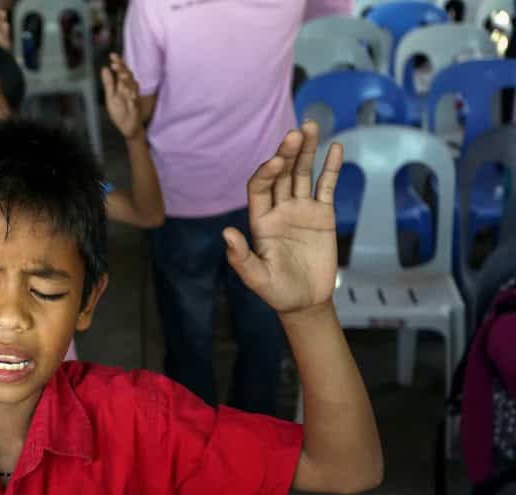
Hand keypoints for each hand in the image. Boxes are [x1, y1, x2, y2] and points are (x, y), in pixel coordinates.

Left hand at [101, 53, 141, 139]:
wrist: (127, 128)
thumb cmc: (120, 112)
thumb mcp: (111, 97)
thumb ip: (108, 83)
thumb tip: (104, 68)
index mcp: (122, 86)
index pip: (121, 71)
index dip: (118, 63)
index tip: (112, 55)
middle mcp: (129, 89)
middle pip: (128, 75)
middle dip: (122, 69)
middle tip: (114, 64)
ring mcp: (134, 98)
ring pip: (133, 86)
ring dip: (127, 81)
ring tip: (121, 75)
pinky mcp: (136, 108)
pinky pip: (135, 101)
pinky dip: (132, 97)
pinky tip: (129, 94)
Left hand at [223, 121, 340, 315]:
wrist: (305, 301)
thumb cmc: (277, 292)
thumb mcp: (256, 279)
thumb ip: (241, 257)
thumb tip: (226, 233)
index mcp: (260, 221)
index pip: (259, 187)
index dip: (267, 172)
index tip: (277, 161)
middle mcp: (279, 210)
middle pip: (282, 174)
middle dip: (287, 153)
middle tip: (295, 133)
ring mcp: (301, 210)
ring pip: (303, 174)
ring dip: (306, 151)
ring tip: (310, 127)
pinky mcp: (322, 215)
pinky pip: (326, 186)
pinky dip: (331, 167)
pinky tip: (335, 147)